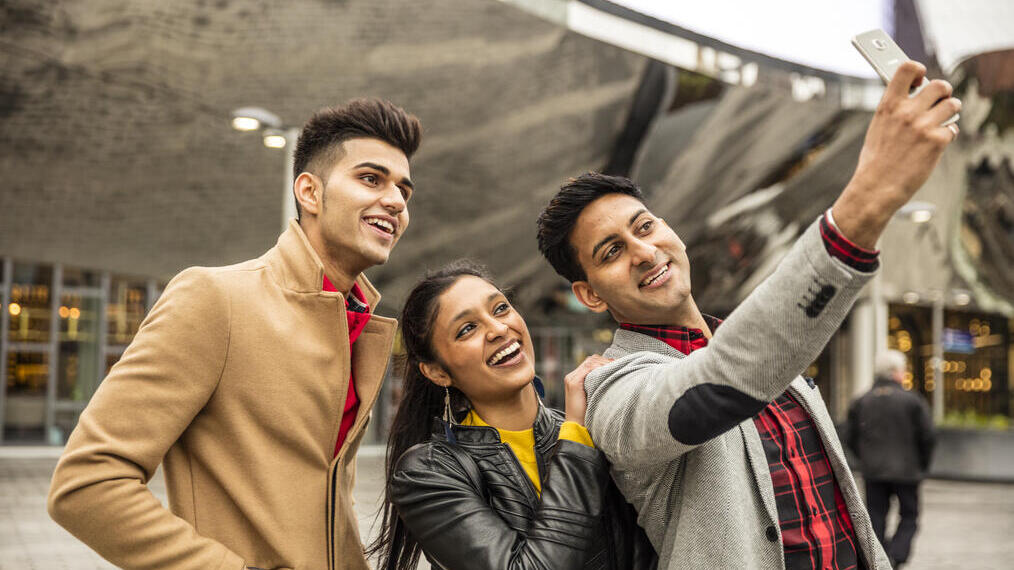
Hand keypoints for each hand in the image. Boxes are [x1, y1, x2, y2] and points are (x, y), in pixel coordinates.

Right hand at [564, 354, 611, 424]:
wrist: (578, 426)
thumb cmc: (588, 413)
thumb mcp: (594, 395)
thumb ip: (598, 385)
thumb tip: (613, 376)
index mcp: (575, 378)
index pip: (591, 362)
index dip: (604, 361)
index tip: (616, 365)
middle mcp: (572, 376)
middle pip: (591, 360)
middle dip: (605, 361)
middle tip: (618, 365)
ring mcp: (571, 379)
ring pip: (590, 362)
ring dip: (604, 363)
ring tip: (615, 367)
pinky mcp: (573, 383)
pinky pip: (588, 369)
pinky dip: (598, 368)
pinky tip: (608, 372)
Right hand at [832, 60, 960, 247]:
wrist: (876, 188)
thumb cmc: (875, 161)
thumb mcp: (878, 127)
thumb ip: (895, 109)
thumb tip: (914, 94)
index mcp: (888, 106)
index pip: (908, 68)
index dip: (918, 69)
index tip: (920, 77)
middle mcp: (907, 112)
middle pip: (940, 85)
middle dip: (943, 92)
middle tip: (939, 101)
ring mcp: (923, 126)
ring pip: (953, 104)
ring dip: (950, 111)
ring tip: (942, 120)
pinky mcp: (937, 141)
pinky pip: (952, 129)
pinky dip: (947, 135)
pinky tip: (935, 144)